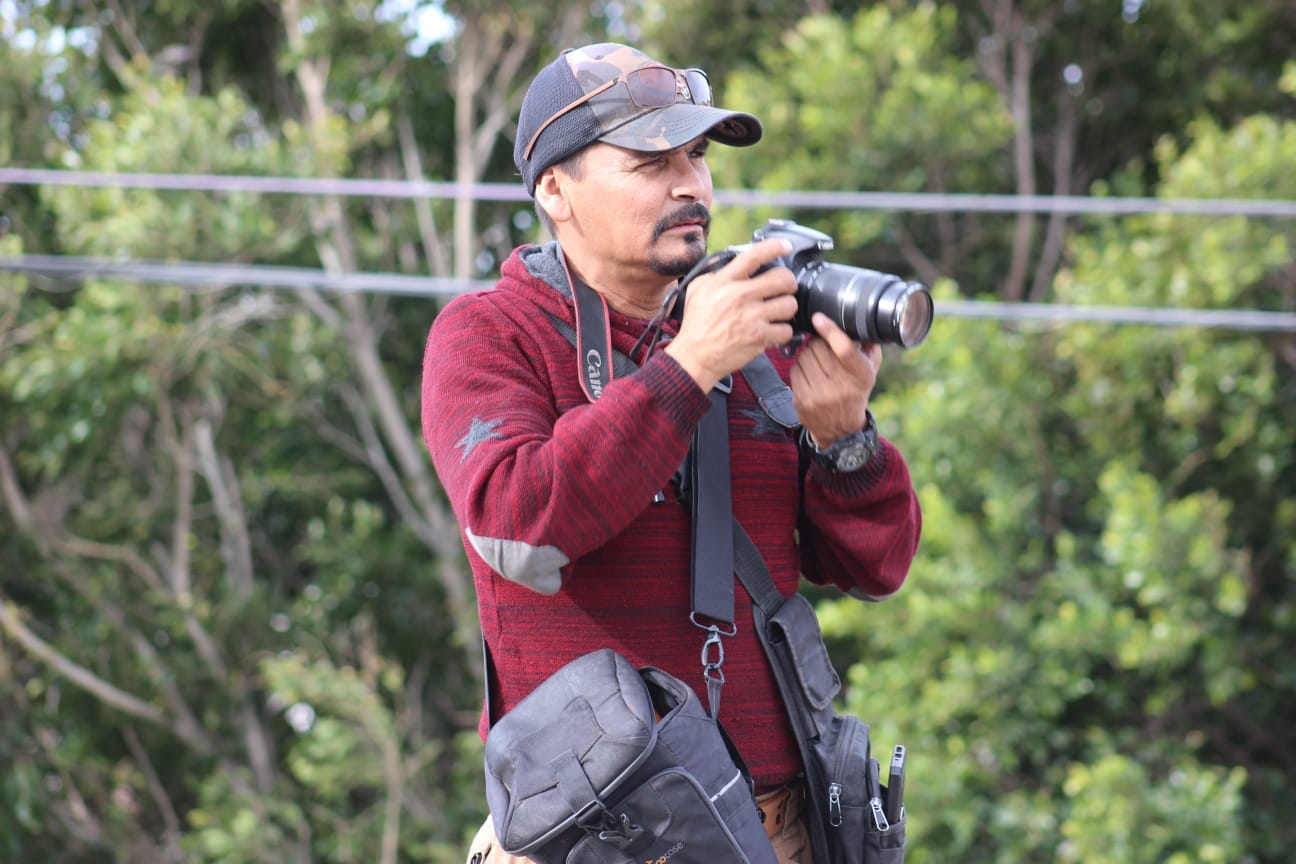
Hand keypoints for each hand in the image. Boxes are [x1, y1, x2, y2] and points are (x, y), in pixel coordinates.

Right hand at [664, 238, 798, 391]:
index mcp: (725, 281)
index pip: (755, 255)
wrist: (695, 356)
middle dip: (788, 283)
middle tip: (784, 289)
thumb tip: (732, 262)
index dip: (775, 247)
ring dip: (786, 309)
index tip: (786, 246)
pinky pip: (786, 330)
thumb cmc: (696, 324)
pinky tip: (773, 332)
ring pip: (789, 305)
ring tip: (777, 313)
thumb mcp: (698, 290)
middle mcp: (739, 296)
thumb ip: (716, 273)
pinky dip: (782, 332)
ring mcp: (751, 317)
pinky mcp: (759, 337)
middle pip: (783, 279)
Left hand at [791, 312, 880, 446]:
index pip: (844, 348)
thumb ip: (869, 349)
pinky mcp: (802, 401)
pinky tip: (808, 371)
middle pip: (818, 348)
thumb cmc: (855, 394)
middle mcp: (841, 387)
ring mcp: (820, 395)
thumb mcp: (870, 373)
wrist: (841, 431)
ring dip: (807, 353)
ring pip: (804, 357)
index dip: (830, 330)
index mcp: (860, 376)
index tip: (819, 318)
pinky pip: (794, 370)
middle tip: (821, 344)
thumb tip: (862, 325)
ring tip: (816, 360)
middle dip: (817, 341)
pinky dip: (799, 366)